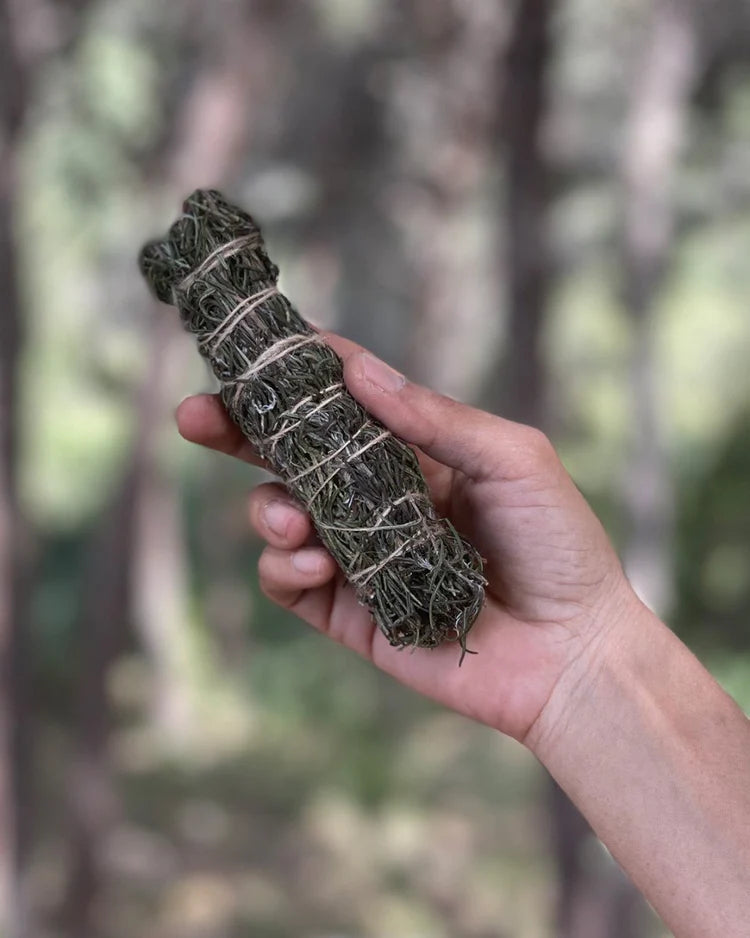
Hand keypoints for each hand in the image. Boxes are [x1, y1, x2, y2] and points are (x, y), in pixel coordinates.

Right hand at [176, 333, 636, 743]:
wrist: (572, 652)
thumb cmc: (559, 545)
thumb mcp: (512, 461)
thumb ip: (436, 418)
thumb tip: (357, 369)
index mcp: (418, 453)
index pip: (344, 404)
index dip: (299, 376)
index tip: (257, 350)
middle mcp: (380, 499)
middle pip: (293, 457)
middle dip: (240, 433)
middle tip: (196, 416)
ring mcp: (361, 555)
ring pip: (282, 517)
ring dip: (269, 509)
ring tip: (291, 518)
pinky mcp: (350, 612)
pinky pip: (289, 583)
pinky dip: (283, 566)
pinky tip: (309, 561)